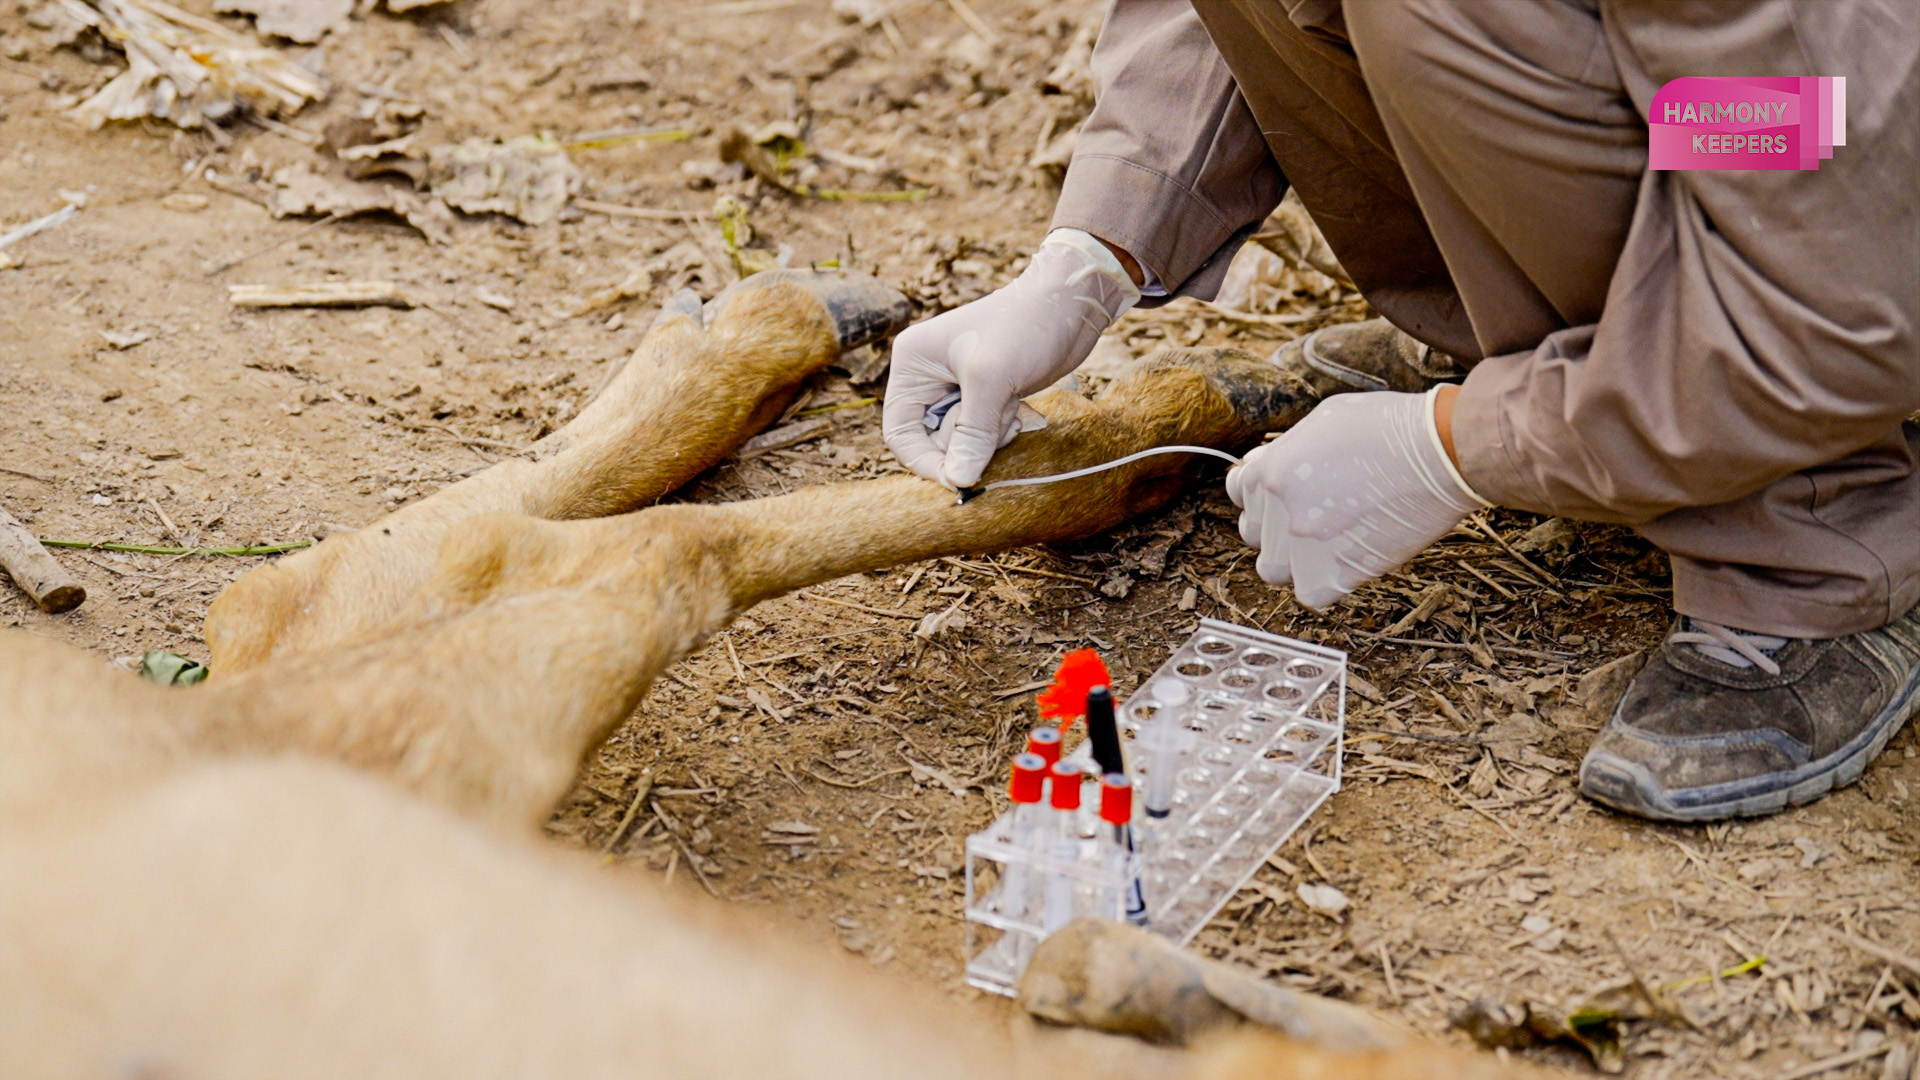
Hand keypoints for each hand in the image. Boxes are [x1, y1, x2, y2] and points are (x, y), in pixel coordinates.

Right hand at [883, 230, 1139, 487]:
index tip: (959, 479)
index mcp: (912, 365)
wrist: (1070, 302)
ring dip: (991, 436)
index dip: (926, 462)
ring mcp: (958, 388)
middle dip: (968, 441)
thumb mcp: (992, 379)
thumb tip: (958, 481)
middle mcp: (928, 378)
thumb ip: (972, 433)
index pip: (900, 433)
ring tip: (1012, 407)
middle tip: (1000, 417)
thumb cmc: (1025, 326)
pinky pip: (984, 434)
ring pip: (963, 442)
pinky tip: (1020, 408)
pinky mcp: (986, 396)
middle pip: (934, 442)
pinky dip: (1003, 430)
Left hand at [1225, 389, 1485, 608]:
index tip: (1281, 492)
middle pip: (1254, 532)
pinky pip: (1311, 594)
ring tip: (1321, 543)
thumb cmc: (1390, 427)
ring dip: (1291, 559)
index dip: (1261, 491)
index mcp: (1271, 471)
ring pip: (1274, 570)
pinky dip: (1320, 583)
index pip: (1239, 491)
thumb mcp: (1324, 420)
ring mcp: (1309, 546)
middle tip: (1311, 514)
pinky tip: (1340, 563)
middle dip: (1274, 524)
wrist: (1441, 453)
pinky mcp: (1341, 572)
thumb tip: (1273, 466)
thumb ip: (1289, 450)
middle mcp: (1280, 512)